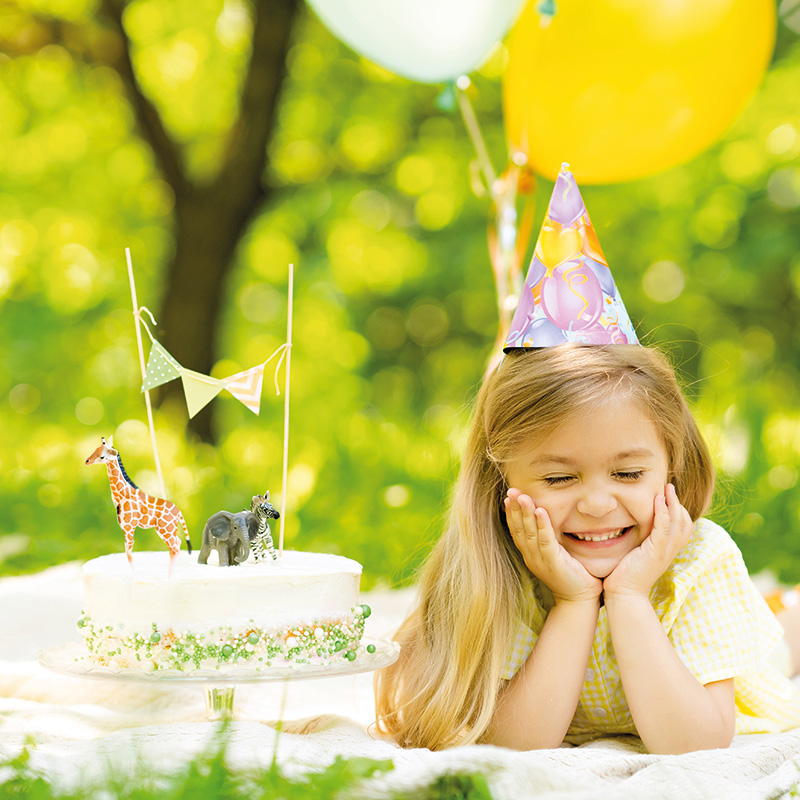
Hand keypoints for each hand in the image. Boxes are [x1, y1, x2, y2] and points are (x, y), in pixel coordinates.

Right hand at [505, 489, 602, 603]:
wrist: (579, 599)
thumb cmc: (571, 574)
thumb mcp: (555, 554)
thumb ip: (549, 538)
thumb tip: (547, 518)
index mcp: (530, 555)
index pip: (517, 531)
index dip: (511, 514)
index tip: (509, 497)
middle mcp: (531, 557)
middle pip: (520, 529)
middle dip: (515, 509)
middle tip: (511, 491)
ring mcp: (540, 561)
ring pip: (530, 533)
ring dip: (525, 513)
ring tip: (523, 496)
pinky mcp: (553, 564)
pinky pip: (545, 541)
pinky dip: (542, 525)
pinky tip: (540, 511)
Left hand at [603, 483, 692, 597]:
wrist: (623, 594)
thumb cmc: (625, 574)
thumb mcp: (637, 552)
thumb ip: (641, 539)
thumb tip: (632, 523)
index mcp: (667, 550)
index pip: (682, 526)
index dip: (678, 509)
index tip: (668, 494)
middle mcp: (670, 551)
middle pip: (685, 522)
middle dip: (678, 502)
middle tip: (669, 486)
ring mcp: (665, 552)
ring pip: (678, 523)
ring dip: (673, 503)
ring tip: (666, 489)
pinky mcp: (655, 553)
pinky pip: (664, 529)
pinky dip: (663, 514)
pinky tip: (658, 501)